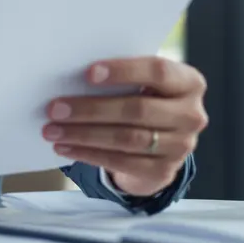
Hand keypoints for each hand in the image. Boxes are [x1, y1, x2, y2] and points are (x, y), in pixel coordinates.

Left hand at [42, 57, 207, 196]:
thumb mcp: (142, 84)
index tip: (88, 73)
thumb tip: (71, 74)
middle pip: (137, 110)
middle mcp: (191, 115)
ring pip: (126, 139)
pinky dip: (88, 154)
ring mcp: (181, 147)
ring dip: (84, 134)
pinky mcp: (164, 171)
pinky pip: (121, 162)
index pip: (158, 71)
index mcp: (188, 83)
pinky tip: (64, 147)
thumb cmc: (142, 99)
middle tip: (55, 108)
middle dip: (91, 109)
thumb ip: (121, 77)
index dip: (123, 71)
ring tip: (52, 129)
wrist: (159, 143)